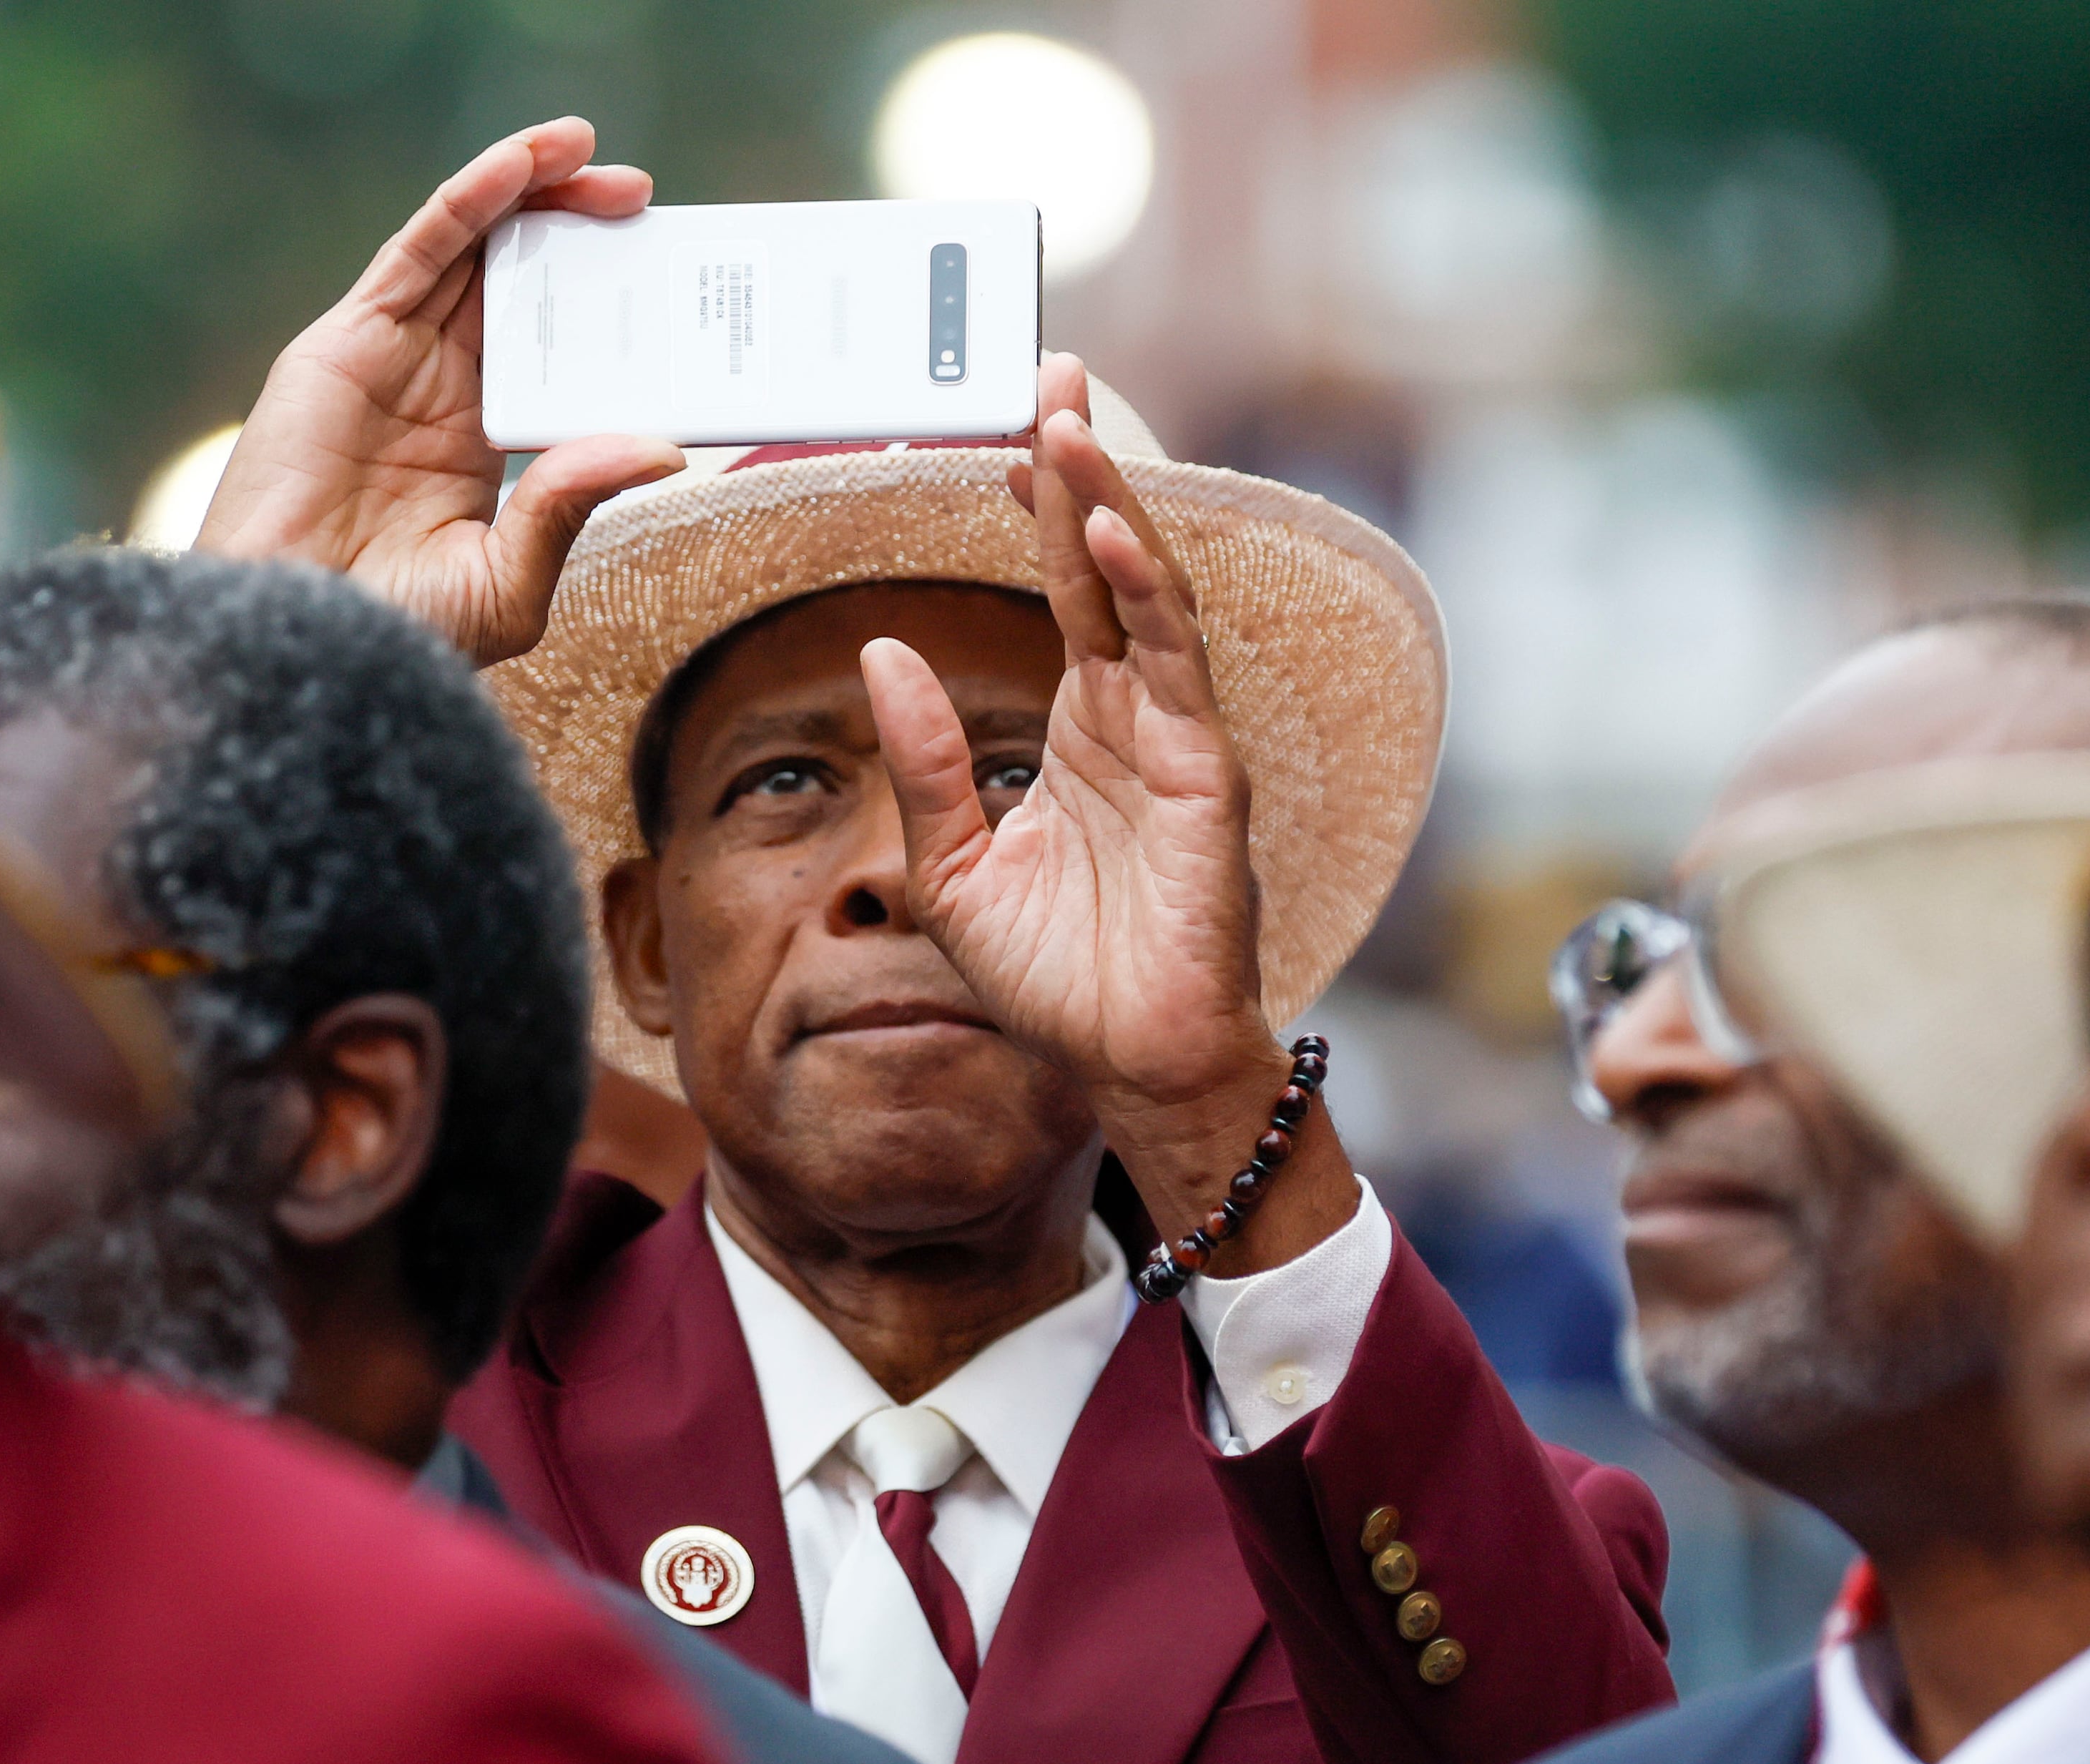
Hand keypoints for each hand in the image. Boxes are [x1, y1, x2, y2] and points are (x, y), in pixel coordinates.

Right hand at [195, 117, 684, 666]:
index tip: (670, 284)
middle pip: (520, 285)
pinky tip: (522, 165)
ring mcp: (395, 360)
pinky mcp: (350, 341)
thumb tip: (663, 446)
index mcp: (482, 444)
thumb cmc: (395, 635)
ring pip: (472, 251)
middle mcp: (441, 391)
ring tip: (590, 153)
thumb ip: (573, 506)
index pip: (555, 352)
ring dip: (531, 191)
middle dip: (580, 232)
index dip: (606, 309)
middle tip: (644, 204)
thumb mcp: (509, 582)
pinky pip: (420, 251)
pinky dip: (470, 200)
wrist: (296, 646)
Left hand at [860, 355, 1352, 1264]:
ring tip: (1067, 425)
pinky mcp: (1209, 778)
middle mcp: (1133, 716)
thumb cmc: (1054, 977)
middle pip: (1105, 566)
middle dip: (1078, 470)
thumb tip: (880, 650)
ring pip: (1145, 597)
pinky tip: (1110, 540)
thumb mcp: (952, 864)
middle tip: (1047, 372)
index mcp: (1080, 727)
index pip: (1058, 591)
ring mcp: (1178, 740)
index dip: (1034, 510)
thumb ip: (926, 758)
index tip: (1001, 429)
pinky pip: (1174, 671)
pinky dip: (1146, 600)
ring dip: (1109, 508)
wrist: (1126, 1066)